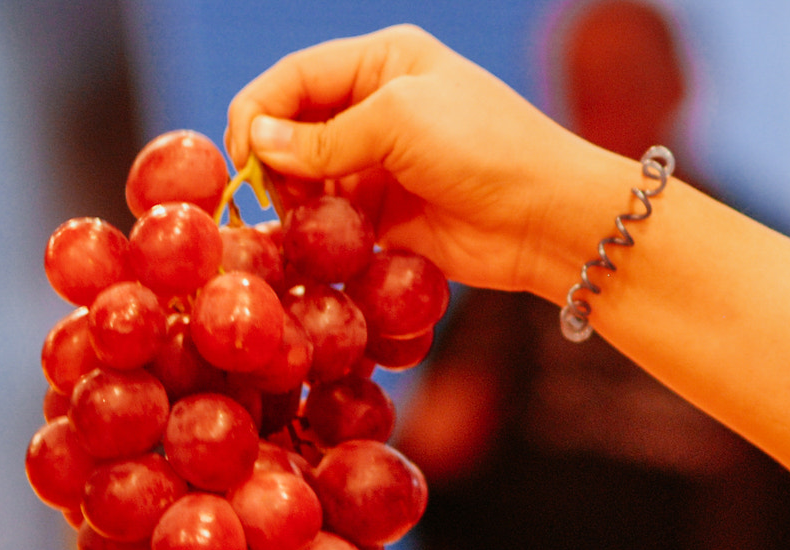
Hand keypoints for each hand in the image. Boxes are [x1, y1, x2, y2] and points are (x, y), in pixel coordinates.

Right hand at [226, 26, 625, 302]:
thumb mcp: (400, 122)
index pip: (295, 77)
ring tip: (301, 224)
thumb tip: (257, 144)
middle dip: (274, 161)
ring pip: (309, 179)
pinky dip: (317, 234)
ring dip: (295, 202)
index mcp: (382, 61)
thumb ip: (325, 136)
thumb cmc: (484, 149)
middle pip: (295, 129)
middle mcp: (378, 107)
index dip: (259, 112)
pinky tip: (314, 247)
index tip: (242, 157)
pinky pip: (333, 222)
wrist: (546, 219)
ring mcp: (382, 164)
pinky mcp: (387, 216)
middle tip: (273, 197)